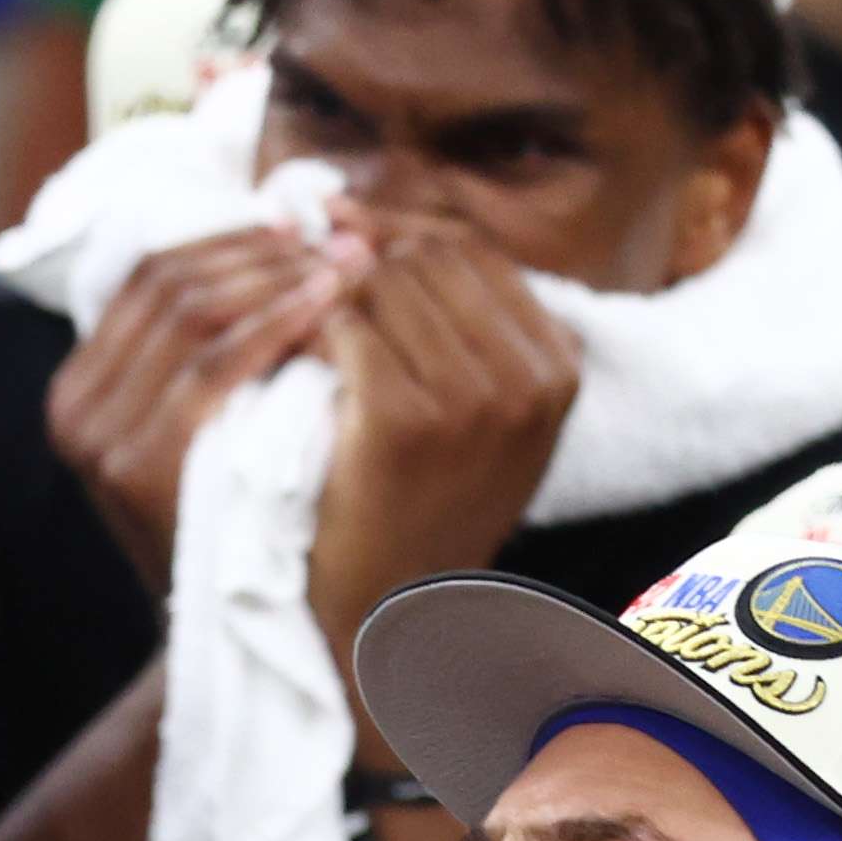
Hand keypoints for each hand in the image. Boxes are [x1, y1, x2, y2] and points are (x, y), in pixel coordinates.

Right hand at [46, 228, 350, 592]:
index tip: (301, 227)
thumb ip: (202, 349)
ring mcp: (101, 441)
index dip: (230, 236)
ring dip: (277, 275)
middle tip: (338, 236)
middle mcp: (74, 411)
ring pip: (192, 311)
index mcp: (77, 389)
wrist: (231, 627)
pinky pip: (214, 365)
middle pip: (168, 281)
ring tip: (346, 264)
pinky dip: (277, 323)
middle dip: (260, 250)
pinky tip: (330, 305)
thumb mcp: (200, 423)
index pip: (149, 273)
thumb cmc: (232, 512)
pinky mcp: (141, 467)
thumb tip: (275, 231)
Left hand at [304, 216, 580, 661]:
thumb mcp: (469, 416)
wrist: (386, 618)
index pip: (473, 250)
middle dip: (359, 253)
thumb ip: (450, 324)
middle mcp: (528, 377)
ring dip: (327, 288)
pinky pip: (345, 330)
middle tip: (298, 259)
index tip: (337, 225)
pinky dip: (307, 327)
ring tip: (291, 312)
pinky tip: (284, 348)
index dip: (396, 230)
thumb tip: (362, 222)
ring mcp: (472, 399)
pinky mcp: (405, 421)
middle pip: (429, 256)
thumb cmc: (414, 510)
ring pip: (383, 284)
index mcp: (557, 366)